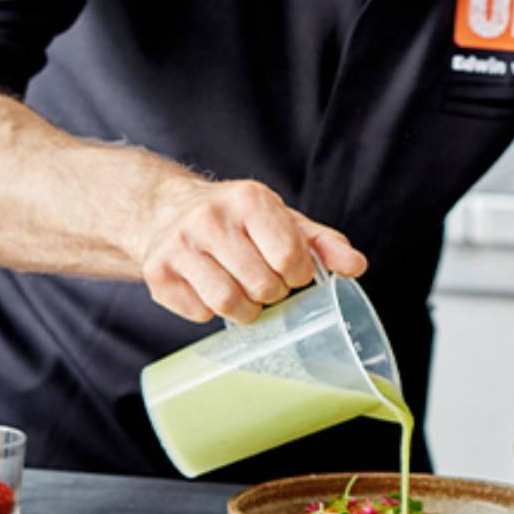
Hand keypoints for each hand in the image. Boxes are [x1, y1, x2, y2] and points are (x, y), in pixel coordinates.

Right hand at [138, 177, 366, 323]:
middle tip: (264, 281)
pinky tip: (209, 289)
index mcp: (249, 199)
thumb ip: (322, 243)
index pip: (290, 257)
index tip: (292, 272)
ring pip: (229, 304)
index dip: (298, 275)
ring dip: (245, 310)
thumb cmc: (237, 221)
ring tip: (244, 293)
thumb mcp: (282, 221)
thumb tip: (356, 266)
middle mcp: (210, 218)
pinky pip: (200, 313)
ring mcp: (179, 245)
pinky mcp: (157, 273)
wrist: (166, 210)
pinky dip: (211, 311)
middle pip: (262, 286)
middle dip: (271, 293)